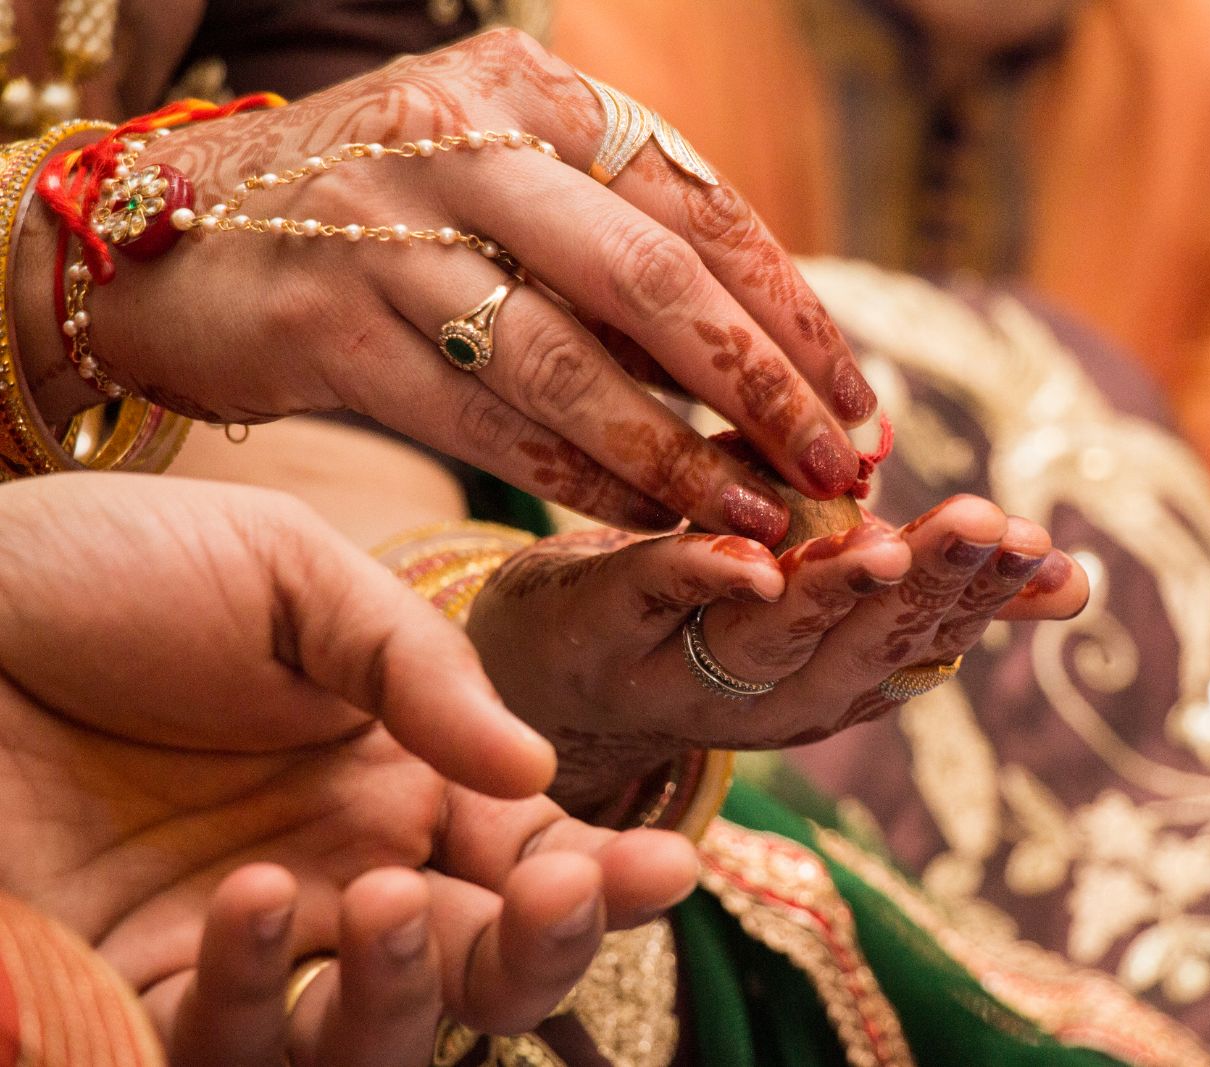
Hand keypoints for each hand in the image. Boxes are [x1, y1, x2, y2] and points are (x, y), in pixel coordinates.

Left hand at [0, 473, 697, 1045]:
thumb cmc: (115, 571)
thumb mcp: (294, 581)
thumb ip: (421, 673)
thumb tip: (539, 772)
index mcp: (400, 782)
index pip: (531, 857)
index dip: (602, 878)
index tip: (661, 869)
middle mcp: (340, 876)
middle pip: (478, 970)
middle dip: (538, 952)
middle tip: (557, 896)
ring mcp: (240, 945)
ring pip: (371, 1040)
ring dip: (407, 994)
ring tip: (389, 903)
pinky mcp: (129, 992)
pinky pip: (222, 1044)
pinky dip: (251, 990)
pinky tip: (255, 895)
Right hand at [20, 27, 876, 544]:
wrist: (175, 237)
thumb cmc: (381, 222)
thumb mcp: (507, 186)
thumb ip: (620, 246)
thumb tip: (771, 363)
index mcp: (530, 91)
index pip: (700, 207)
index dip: (794, 314)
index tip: (858, 402)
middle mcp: (463, 139)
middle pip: (653, 281)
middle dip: (764, 389)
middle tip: (838, 470)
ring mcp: (387, 227)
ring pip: (570, 364)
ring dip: (679, 457)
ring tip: (758, 521)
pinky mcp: (329, 321)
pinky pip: (484, 422)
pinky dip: (575, 480)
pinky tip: (644, 522)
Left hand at [467, 495, 1089, 815]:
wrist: (549, 668)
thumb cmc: (715, 617)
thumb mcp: (837, 606)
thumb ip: (937, 591)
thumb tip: (1074, 582)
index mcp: (836, 679)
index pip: (925, 640)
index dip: (984, 601)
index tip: (1043, 554)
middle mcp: (770, 697)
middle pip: (861, 644)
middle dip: (931, 588)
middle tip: (993, 531)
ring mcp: (683, 672)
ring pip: (771, 637)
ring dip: (836, 592)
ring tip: (893, 546)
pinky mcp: (603, 627)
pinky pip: (656, 599)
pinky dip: (704, 578)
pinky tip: (755, 558)